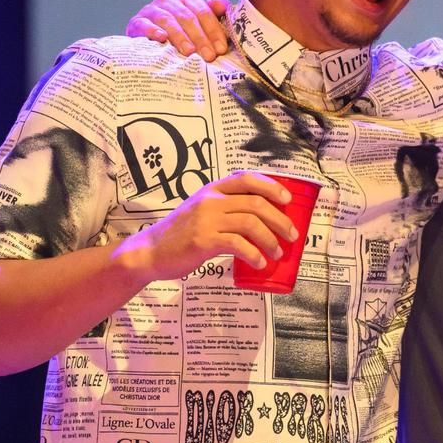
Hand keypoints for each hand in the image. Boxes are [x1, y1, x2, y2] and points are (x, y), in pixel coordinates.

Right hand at [114, 171, 298, 282]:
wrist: (150, 252)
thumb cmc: (180, 234)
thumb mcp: (201, 211)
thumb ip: (224, 208)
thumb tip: (261, 217)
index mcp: (211, 190)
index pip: (246, 178)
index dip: (271, 186)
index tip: (287, 199)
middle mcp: (210, 200)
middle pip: (256, 203)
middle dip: (280, 219)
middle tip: (292, 235)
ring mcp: (207, 219)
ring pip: (251, 223)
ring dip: (271, 240)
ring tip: (278, 253)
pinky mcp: (204, 240)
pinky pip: (238, 245)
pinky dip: (254, 255)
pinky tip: (260, 264)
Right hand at [126, 0, 230, 60]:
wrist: (146, 41)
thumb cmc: (179, 33)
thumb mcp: (197, 25)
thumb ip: (212, 15)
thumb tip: (221, 6)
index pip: (203, 12)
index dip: (214, 31)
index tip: (221, 49)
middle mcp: (169, 0)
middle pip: (188, 17)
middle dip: (200, 38)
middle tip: (209, 56)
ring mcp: (152, 9)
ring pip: (169, 21)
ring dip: (180, 37)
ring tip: (190, 52)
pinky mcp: (137, 21)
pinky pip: (145, 24)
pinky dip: (153, 31)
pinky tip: (162, 39)